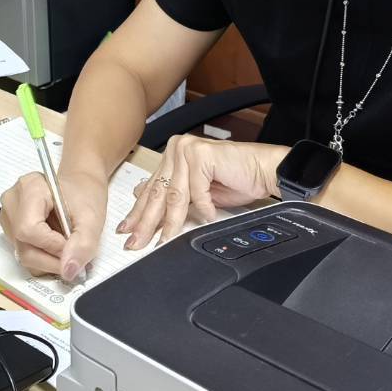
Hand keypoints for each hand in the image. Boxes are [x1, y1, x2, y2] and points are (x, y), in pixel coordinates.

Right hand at [0, 169, 108, 282]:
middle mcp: (12, 201)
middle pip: (23, 246)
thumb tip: (68, 270)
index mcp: (30, 188)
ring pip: (23, 255)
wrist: (79, 189)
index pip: (29, 229)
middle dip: (52, 259)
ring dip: (49, 260)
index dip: (52, 246)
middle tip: (73, 253)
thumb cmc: (84, 196)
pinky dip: (43, 258)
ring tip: (65, 245)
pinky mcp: (10, 230)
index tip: (72, 246)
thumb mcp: (92, 218)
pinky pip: (23, 255)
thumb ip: (83, 243)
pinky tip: (55, 246)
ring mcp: (8, 217)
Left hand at [118, 136, 283, 250]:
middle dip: (146, 222)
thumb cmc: (236, 179)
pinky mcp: (202, 155)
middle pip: (158, 193)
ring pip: (175, 196)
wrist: (264, 169)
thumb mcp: (198, 193)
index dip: (138, 212)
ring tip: (164, 240)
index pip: (150, 187)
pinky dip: (204, 207)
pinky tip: (210, 214)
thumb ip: (175, 196)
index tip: (127, 230)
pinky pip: (197, 192)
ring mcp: (188, 150)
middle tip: (135, 242)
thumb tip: (147, 207)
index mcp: (172, 154)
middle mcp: (177, 149)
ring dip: (171, 222)